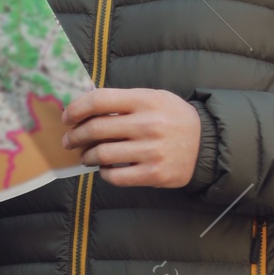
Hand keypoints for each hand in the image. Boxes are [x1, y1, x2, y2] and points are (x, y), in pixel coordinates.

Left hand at [61, 87, 202, 187]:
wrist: (206, 143)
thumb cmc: (173, 118)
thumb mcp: (153, 98)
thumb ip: (123, 101)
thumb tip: (84, 108)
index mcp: (145, 100)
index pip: (99, 100)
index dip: (76, 108)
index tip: (67, 117)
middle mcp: (148, 124)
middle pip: (95, 129)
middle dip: (75, 136)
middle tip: (69, 140)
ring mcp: (151, 150)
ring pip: (102, 155)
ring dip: (87, 156)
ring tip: (85, 156)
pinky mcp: (154, 173)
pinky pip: (116, 176)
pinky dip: (104, 173)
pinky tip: (105, 169)